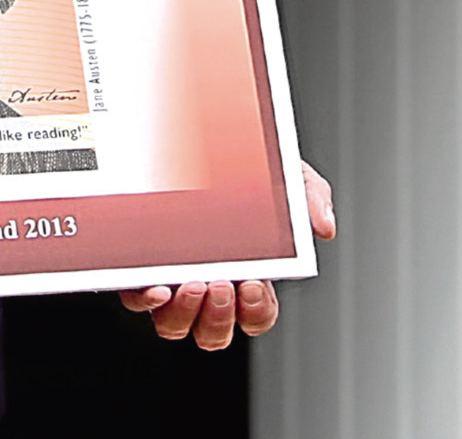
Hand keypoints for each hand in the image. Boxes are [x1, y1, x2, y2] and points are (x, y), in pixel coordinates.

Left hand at [112, 160, 333, 349]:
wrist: (189, 129)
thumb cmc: (239, 163)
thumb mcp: (282, 172)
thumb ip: (309, 195)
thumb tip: (324, 226)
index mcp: (244, 272)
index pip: (255, 314)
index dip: (256, 311)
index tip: (254, 284)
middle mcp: (206, 282)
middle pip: (214, 332)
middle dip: (220, 318)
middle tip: (222, 284)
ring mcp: (170, 277)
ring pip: (174, 325)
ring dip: (185, 314)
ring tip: (192, 283)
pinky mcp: (138, 264)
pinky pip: (138, 298)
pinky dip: (146, 299)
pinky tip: (157, 283)